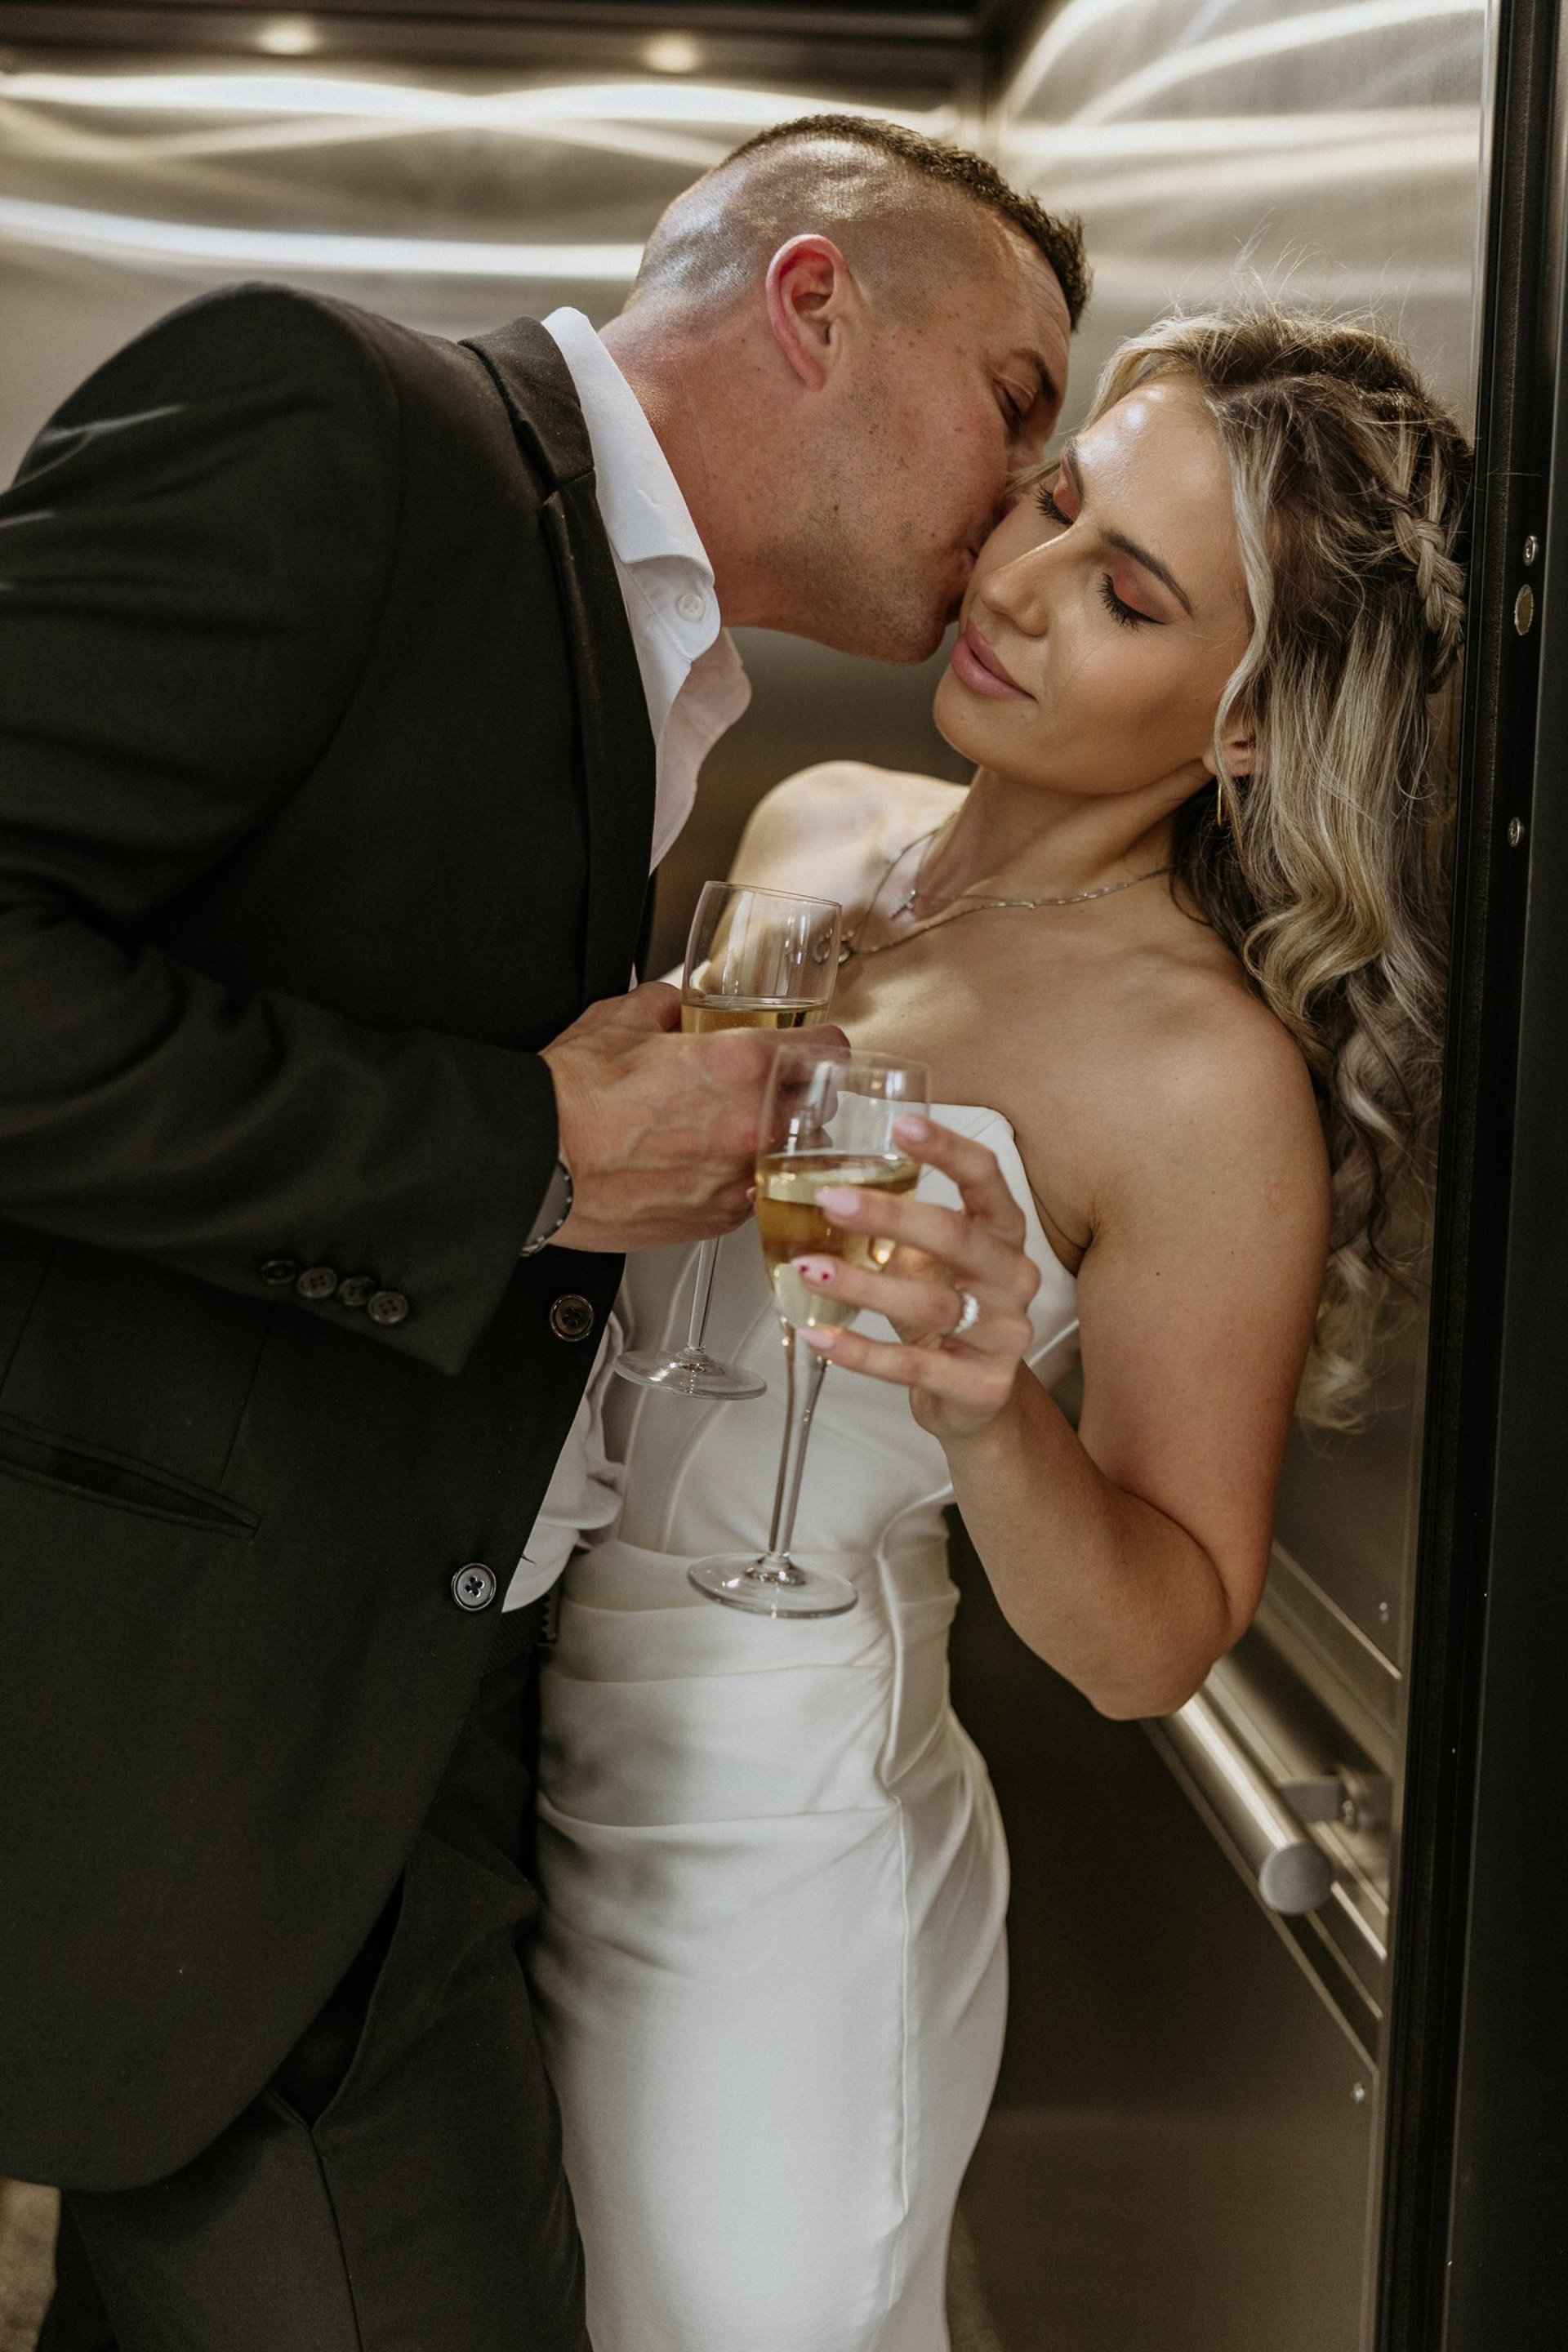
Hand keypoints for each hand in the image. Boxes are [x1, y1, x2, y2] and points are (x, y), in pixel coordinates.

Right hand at [541, 982, 849, 1253]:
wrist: (535, 1161)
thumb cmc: (570, 1097)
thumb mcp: (621, 1020)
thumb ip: (667, 1006)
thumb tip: (677, 1004)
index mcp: (739, 1065)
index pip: (826, 1050)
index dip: (823, 1045)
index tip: (818, 1049)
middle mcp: (750, 1125)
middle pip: (820, 1109)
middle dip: (801, 1097)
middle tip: (774, 1091)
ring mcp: (737, 1179)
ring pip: (790, 1160)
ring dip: (774, 1146)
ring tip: (733, 1136)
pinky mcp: (715, 1220)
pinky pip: (750, 1198)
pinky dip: (739, 1184)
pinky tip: (705, 1169)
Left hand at [788, 1115, 1041, 1442]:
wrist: (976, 1397)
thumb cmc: (948, 1311)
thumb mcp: (932, 1259)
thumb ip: (896, 1225)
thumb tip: (816, 1187)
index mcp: (1003, 1233)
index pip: (987, 1178)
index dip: (948, 1149)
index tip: (901, 1124)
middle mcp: (1012, 1278)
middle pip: (957, 1237)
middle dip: (891, 1215)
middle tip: (831, 1200)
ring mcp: (1004, 1334)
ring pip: (931, 1305)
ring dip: (862, 1285)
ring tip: (809, 1268)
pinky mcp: (982, 1385)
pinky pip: (912, 1367)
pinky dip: (860, 1352)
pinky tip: (820, 1335)